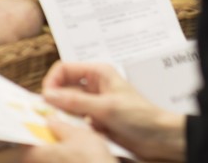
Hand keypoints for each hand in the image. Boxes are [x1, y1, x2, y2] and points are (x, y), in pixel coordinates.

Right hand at [40, 62, 185, 162]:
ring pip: (68, 105)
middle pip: (63, 87)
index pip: (64, 69)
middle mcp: (94, 85)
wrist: (161, 139)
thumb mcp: (106, 108)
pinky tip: (74, 133)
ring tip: (62, 125)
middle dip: (55, 100)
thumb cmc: (141, 117)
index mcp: (97, 73)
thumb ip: (75, 101)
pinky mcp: (96, 120)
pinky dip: (72, 126)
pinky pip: (76, 120)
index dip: (52, 81)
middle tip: (48, 114)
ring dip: (63, 114)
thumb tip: (49, 95)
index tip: (46, 98)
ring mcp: (94, 103)